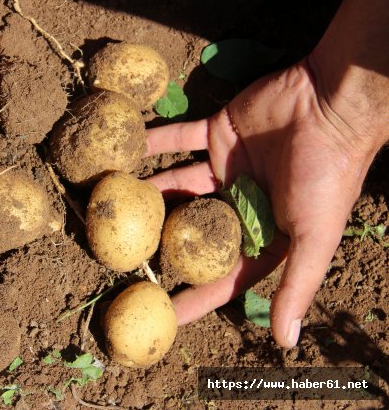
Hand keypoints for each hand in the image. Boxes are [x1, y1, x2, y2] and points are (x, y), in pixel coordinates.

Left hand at [145, 57, 383, 346]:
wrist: (333, 103)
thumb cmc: (327, 176)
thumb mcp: (314, 236)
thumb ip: (298, 285)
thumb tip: (286, 342)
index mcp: (262, 232)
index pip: (222, 274)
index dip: (195, 296)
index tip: (164, 316)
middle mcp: (239, 203)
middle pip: (192, 230)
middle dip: (161, 244)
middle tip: (122, 259)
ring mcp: (225, 168)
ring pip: (178, 184)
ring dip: (149, 192)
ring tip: (114, 206)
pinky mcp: (217, 133)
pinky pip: (177, 138)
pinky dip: (153, 142)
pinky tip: (127, 153)